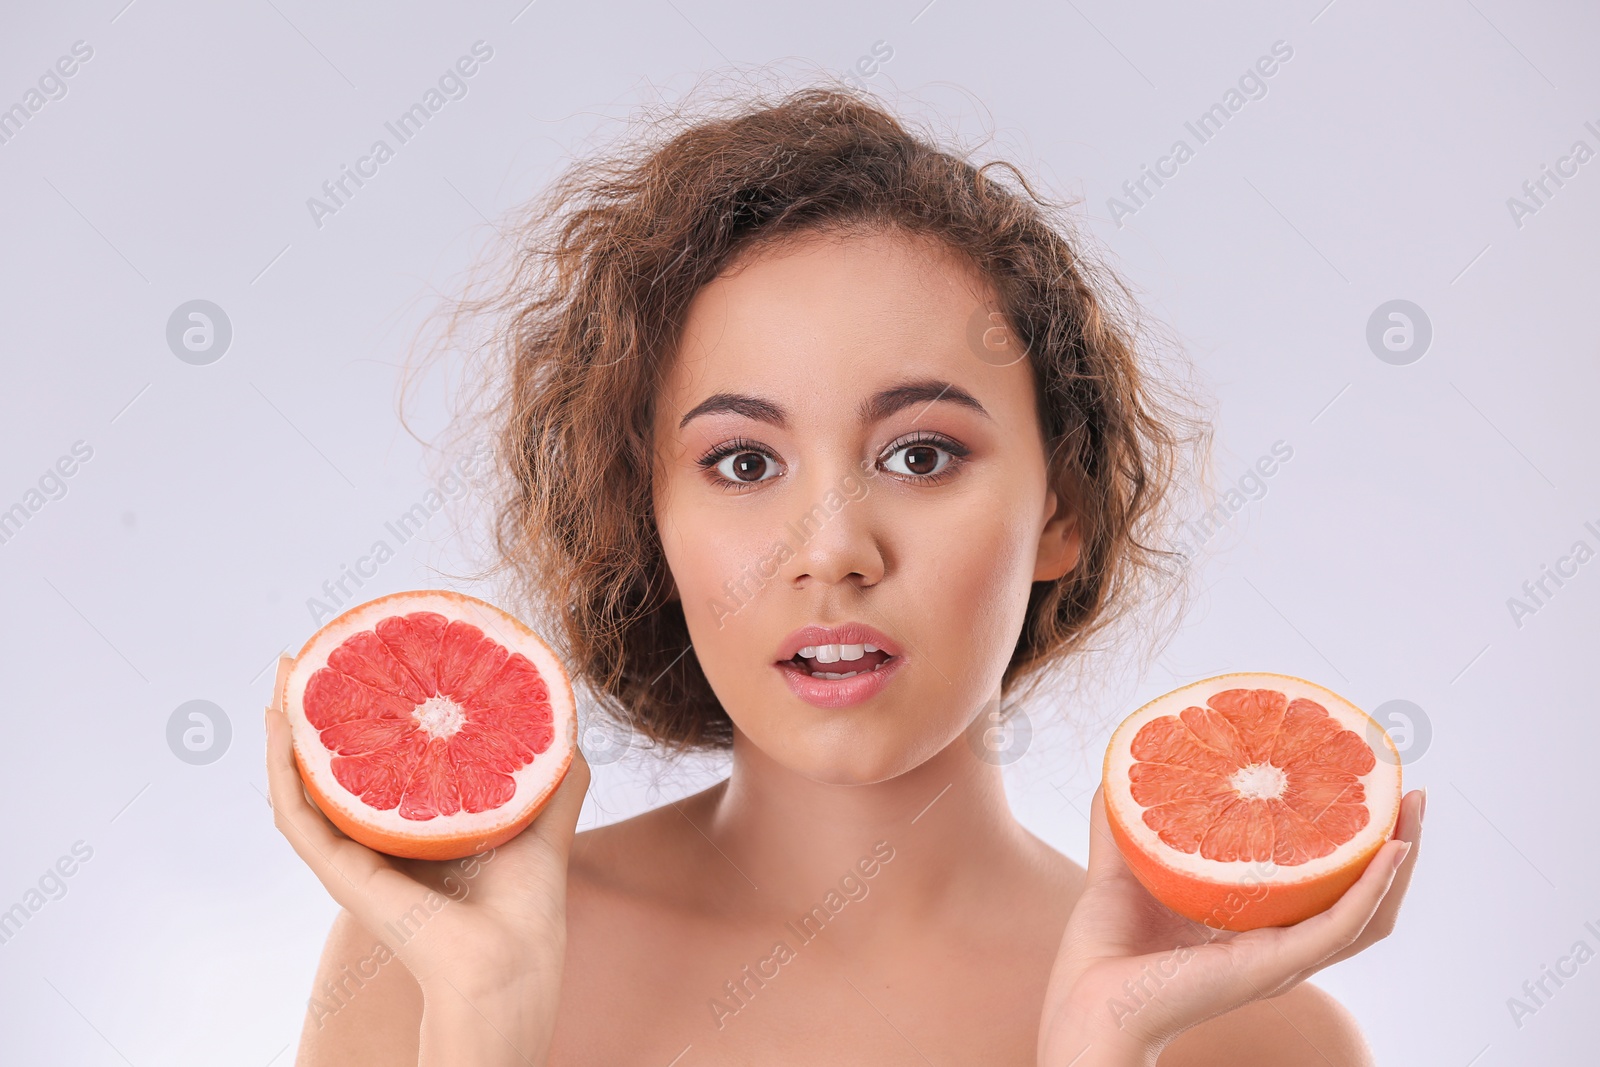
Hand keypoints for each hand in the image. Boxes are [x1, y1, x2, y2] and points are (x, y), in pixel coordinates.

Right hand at [265, 655, 589, 1064]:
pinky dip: (281, 767)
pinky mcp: (338, 871)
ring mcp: (354, 853)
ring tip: (282, 671)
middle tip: (306, 652)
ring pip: (303, 781)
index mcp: (420, 824)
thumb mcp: (543, 817)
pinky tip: (280, 723)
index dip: (371, 711)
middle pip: (335, 761)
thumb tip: (563, 712)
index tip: (366, 657)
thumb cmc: (526, 904)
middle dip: (317, 705)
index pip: (384, 758)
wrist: (508, 960)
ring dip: (285, 724)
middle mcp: (380, 836)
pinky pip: (296, 814)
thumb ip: (553, 768)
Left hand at [1037, 784, 1423, 1066]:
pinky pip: (1342, 927)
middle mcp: (1277, 943)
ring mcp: (1282, 957)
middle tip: (1407, 794)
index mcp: (1252, 924)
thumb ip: (1124, 816)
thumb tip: (1123, 762)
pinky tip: (1390, 851)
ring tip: (1411, 811)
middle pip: (1359, 897)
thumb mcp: (1123, 864)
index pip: (1319, 883)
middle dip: (1392, 846)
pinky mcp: (1277, 965)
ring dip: (1399, 861)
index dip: (1345, 840)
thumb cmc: (1104, 947)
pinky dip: (1373, 889)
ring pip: (1368, 913)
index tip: (1357, 785)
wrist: (1087, 997)